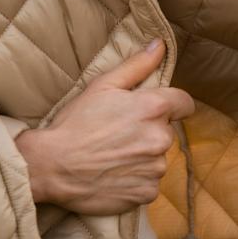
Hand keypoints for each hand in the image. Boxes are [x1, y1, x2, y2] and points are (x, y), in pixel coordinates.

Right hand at [14, 39, 194, 214]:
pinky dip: (136, 179)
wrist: (53, 166)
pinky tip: (113, 173)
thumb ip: (137, 65)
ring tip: (112, 155)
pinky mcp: (147, 193)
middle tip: (118, 132)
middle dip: (149, 130)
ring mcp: (154, 168)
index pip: (184, 103)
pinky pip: (149, 183)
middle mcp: (160, 138)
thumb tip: (160, 45)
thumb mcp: (103, 85)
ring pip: (157, 158)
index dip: (170, 105)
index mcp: (153, 108)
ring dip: (142, 156)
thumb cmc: (76, 122)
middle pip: (166, 131)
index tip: (153, 110)